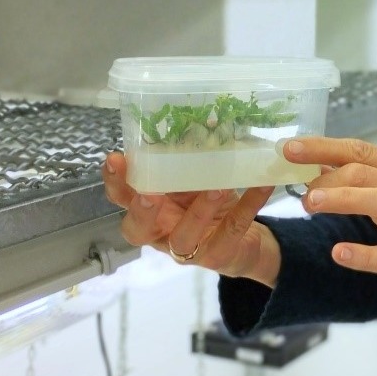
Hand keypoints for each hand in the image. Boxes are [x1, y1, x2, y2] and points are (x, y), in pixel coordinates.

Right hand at [101, 152, 280, 285]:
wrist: (243, 241)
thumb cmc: (208, 204)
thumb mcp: (193, 182)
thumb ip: (185, 163)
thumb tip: (194, 120)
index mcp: (151, 209)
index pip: (122, 198)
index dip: (115, 182)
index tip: (115, 158)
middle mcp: (162, 232)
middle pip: (138, 230)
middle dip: (141, 211)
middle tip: (148, 194)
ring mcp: (189, 249)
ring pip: (185, 236)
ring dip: (198, 211)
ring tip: (216, 188)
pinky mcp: (219, 255)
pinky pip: (233, 228)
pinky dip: (248, 205)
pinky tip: (261, 185)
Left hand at [286, 136, 376, 308]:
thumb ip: (361, 181)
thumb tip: (316, 166)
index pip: (360, 150)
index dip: (322, 147)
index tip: (289, 148)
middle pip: (365, 172)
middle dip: (326, 176)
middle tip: (299, 191)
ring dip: (342, 198)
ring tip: (310, 203)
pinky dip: (362, 255)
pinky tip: (339, 253)